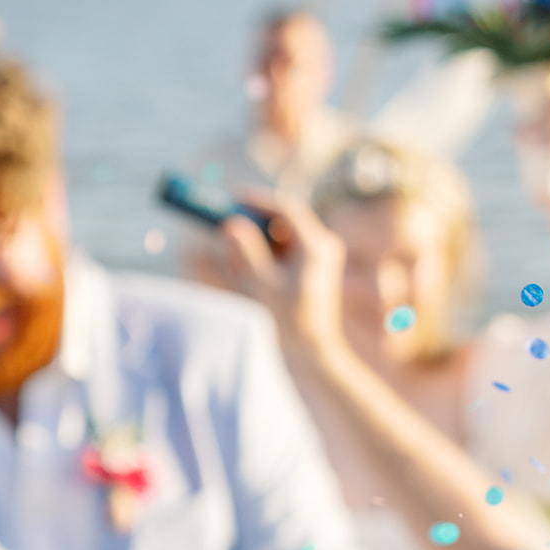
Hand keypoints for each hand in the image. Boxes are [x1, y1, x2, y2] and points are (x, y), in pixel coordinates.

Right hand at [219, 192, 346, 364]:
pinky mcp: (312, 269)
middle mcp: (322, 246)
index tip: (233, 197)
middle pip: (283, 221)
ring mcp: (319, 258)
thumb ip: (245, 252)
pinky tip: (248, 273)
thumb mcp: (262, 285)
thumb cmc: (289, 322)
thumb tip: (229, 225)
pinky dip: (265, 256)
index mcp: (315, 246)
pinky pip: (285, 252)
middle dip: (253, 223)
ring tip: (236, 260)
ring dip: (257, 242)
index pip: (285, 208)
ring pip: (281, 237)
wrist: (311, 352)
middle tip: (227, 225)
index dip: (258, 200)